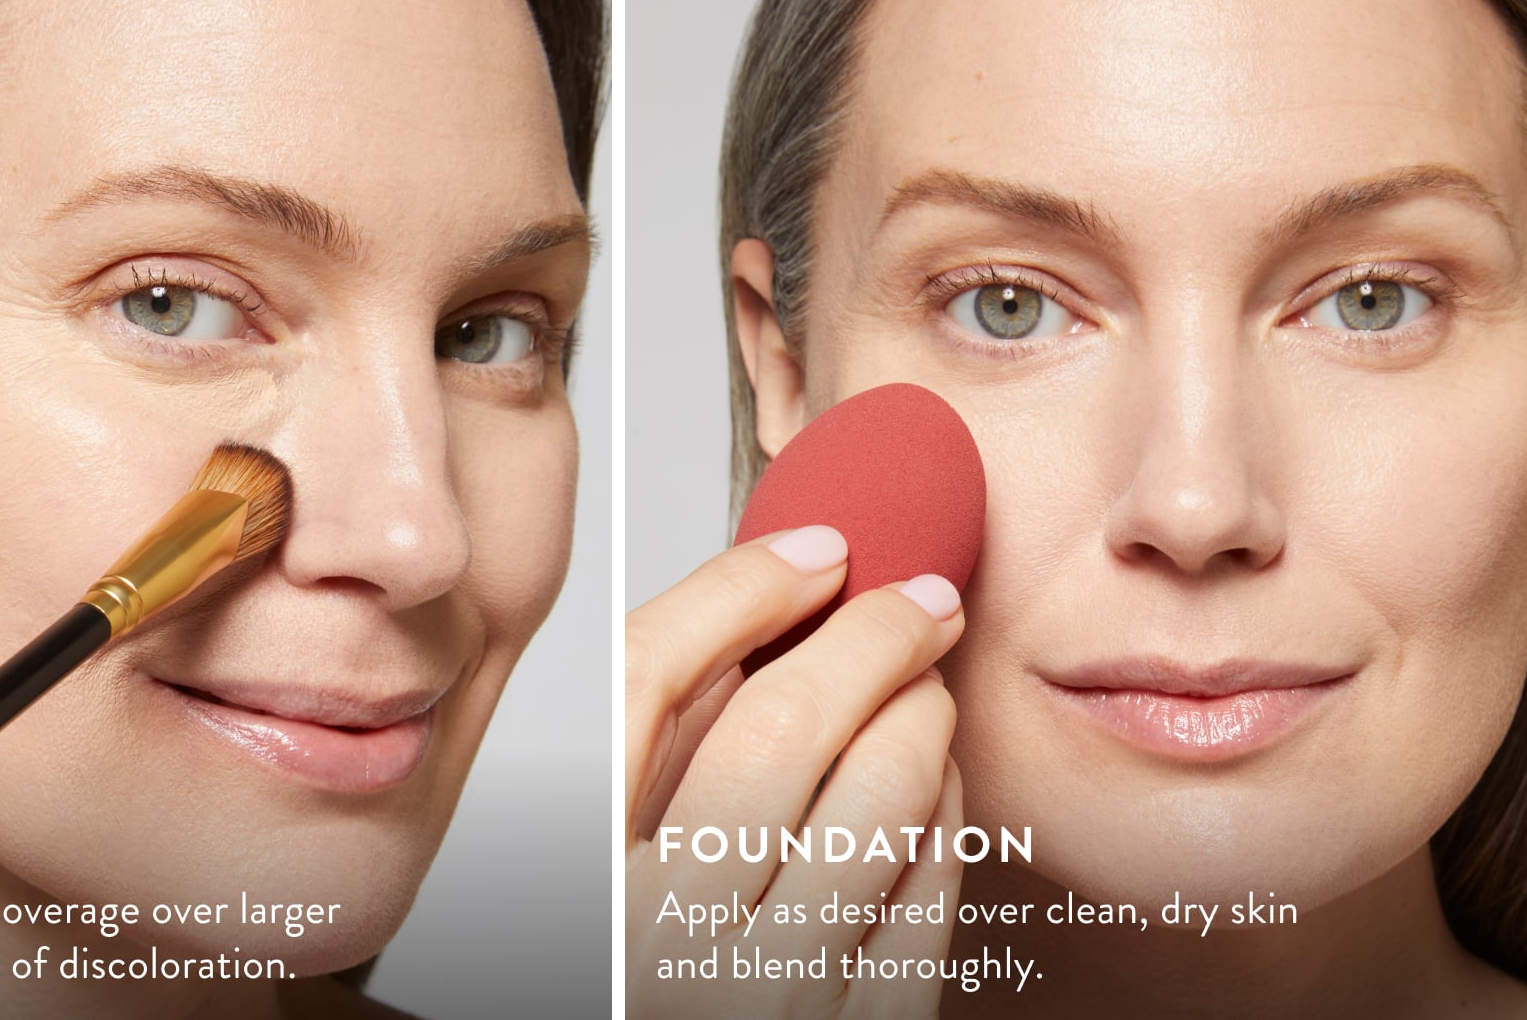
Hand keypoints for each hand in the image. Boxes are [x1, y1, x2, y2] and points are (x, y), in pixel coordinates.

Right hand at [627, 525, 966, 1014]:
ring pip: (878, 802)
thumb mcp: (603, 862)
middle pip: (782, 725)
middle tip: (917, 599)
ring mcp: (767, 1001)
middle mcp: (660, 940)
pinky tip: (934, 789)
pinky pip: (929, 900)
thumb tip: (766, 620)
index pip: (650, 676)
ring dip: (921, 716)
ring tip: (926, 687)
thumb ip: (653, 756)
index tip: (817, 551)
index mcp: (582, 871)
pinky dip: (945, 818)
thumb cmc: (643, 979)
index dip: (744, 588)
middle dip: (872, 634)